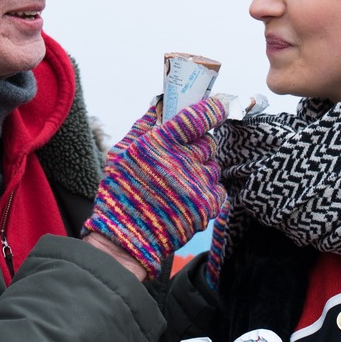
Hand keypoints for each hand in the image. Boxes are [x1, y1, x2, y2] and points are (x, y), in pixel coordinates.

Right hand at [83, 97, 227, 276]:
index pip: (197, 117)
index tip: (220, 105)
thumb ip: (143, 125)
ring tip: (179, 181)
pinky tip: (187, 196)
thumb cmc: (120, 192)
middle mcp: (181, 162)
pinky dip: (206, 190)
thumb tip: (160, 102)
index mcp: (159, 144)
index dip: (214, 108)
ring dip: (202, 169)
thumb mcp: (121, 153)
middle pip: (208, 142)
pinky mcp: (206, 206)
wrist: (127, 238)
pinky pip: (218, 188)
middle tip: (182, 156)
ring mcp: (196, 186)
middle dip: (198, 146)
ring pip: (213, 165)